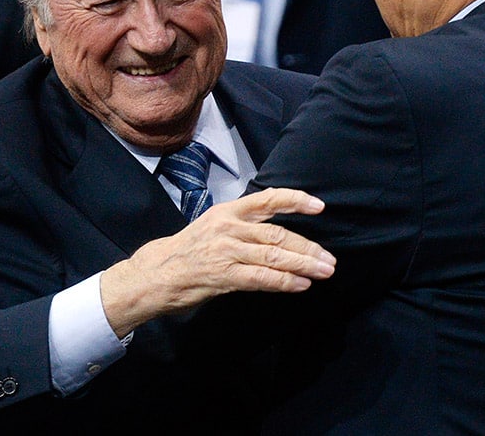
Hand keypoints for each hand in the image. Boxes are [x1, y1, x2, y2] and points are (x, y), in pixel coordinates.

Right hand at [100, 188, 333, 336]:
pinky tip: (301, 285)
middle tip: (329, 259)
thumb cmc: (189, 250)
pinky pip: (261, 278)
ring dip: (303, 265)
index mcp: (229, 211)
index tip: (319, 206)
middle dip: (308, 247)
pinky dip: (284, 282)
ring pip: (274, 255)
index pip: (268, 199)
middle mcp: (230, 227)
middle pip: (278, 234)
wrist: (155, 272)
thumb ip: (245, 226)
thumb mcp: (215, 225)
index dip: (296, 201)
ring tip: (324, 271)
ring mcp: (227, 251)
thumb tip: (281, 235)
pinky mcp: (223, 276)